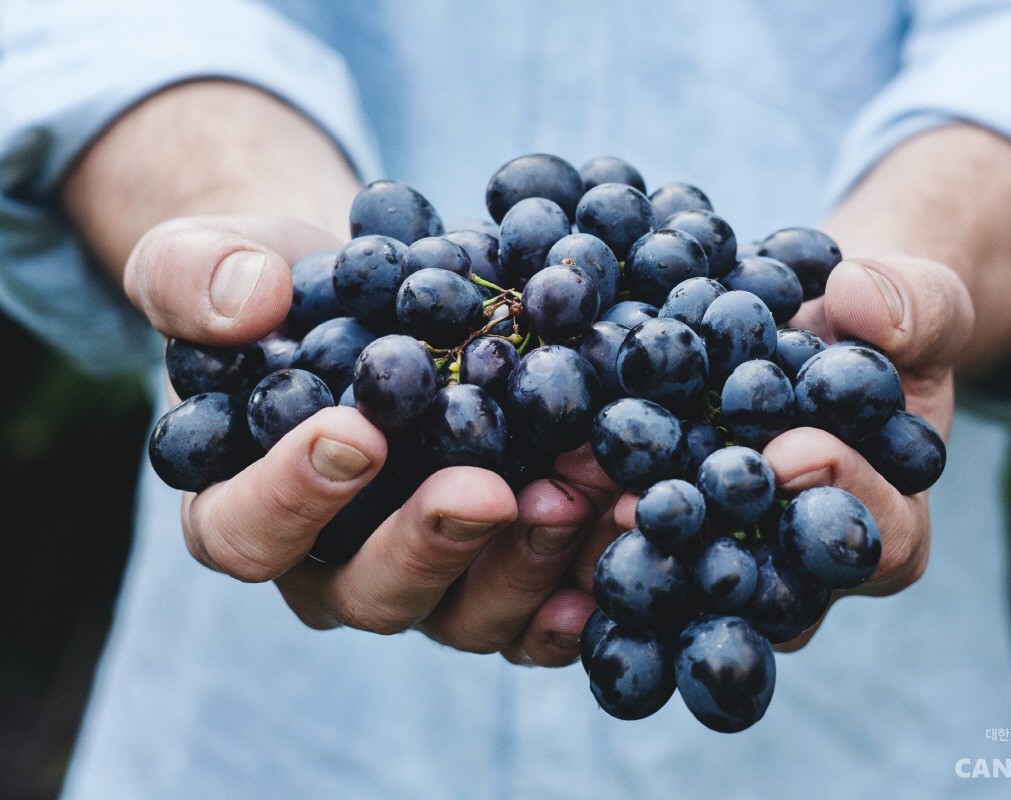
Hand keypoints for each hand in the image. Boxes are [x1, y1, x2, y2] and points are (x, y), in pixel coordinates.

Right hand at [126, 214, 597, 665]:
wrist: (373, 297)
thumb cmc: (279, 289)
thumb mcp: (209, 259)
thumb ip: (195, 276)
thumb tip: (247, 300)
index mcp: (244, 510)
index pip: (246, 532)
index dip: (292, 497)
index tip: (355, 433)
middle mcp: (334, 567)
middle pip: (371, 592)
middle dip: (432, 543)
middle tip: (487, 490)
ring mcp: (427, 580)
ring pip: (469, 612)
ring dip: (529, 562)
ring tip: (583, 493)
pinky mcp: (501, 572)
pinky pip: (542, 610)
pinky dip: (587, 583)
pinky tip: (629, 536)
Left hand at [554, 254, 974, 652]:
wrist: (812, 329)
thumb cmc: (878, 327)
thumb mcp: (919, 304)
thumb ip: (914, 307)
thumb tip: (861, 302)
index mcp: (887, 526)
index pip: (878, 539)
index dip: (841, 497)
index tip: (792, 451)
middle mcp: (803, 568)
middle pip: (768, 587)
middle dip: (712, 542)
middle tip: (654, 504)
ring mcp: (731, 559)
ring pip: (687, 580)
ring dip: (630, 543)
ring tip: (577, 495)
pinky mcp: (668, 535)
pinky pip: (631, 545)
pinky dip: (585, 518)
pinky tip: (538, 485)